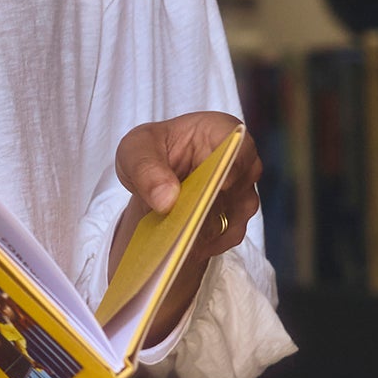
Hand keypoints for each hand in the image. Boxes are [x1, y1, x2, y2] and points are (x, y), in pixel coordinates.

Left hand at [111, 112, 261, 342]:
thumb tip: (169, 200)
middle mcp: (242, 164)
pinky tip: (186, 245)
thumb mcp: (134, 152)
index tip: (205, 186)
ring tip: (179, 234)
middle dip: (211, 208)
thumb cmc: (145, 158)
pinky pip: (226, 240)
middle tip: (183, 220)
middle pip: (243, 191)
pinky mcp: (232, 223)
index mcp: (224, 132)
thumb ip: (147, 170)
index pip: (243, 149)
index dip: (227, 171)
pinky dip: (205, 245)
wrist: (148, 186)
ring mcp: (242, 196)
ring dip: (206, 231)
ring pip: (236, 221)